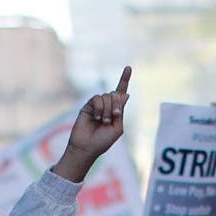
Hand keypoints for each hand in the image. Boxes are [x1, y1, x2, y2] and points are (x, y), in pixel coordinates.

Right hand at [52, 66, 130, 183]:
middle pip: (115, 94)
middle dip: (116, 105)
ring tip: (102, 121)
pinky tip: (96, 117)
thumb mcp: (118, 128)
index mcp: (116, 111)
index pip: (120, 93)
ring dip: (107, 109)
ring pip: (106, 96)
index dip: (124, 80)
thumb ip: (121, 111)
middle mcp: (107, 106)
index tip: (128, 67)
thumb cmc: (103, 141)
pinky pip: (97, 99)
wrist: (86, 147)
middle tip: (113, 117)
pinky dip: (99, 108)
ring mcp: (97, 105)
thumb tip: (125, 94)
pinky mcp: (88, 106)